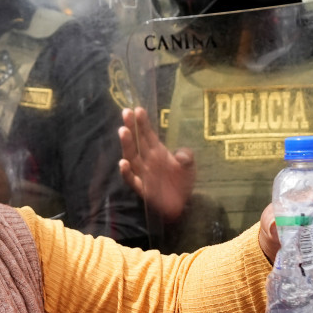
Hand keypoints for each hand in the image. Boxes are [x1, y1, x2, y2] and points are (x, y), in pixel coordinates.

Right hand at [117, 107, 195, 221]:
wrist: (182, 204)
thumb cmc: (183, 182)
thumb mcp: (189, 166)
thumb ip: (186, 157)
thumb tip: (181, 153)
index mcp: (157, 152)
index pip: (148, 135)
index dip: (143, 123)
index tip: (137, 109)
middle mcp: (147, 160)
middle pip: (137, 142)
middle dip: (131, 127)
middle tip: (126, 112)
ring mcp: (143, 173)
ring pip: (132, 157)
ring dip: (127, 144)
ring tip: (123, 131)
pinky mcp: (142, 188)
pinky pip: (132, 180)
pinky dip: (126, 172)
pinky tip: (123, 163)